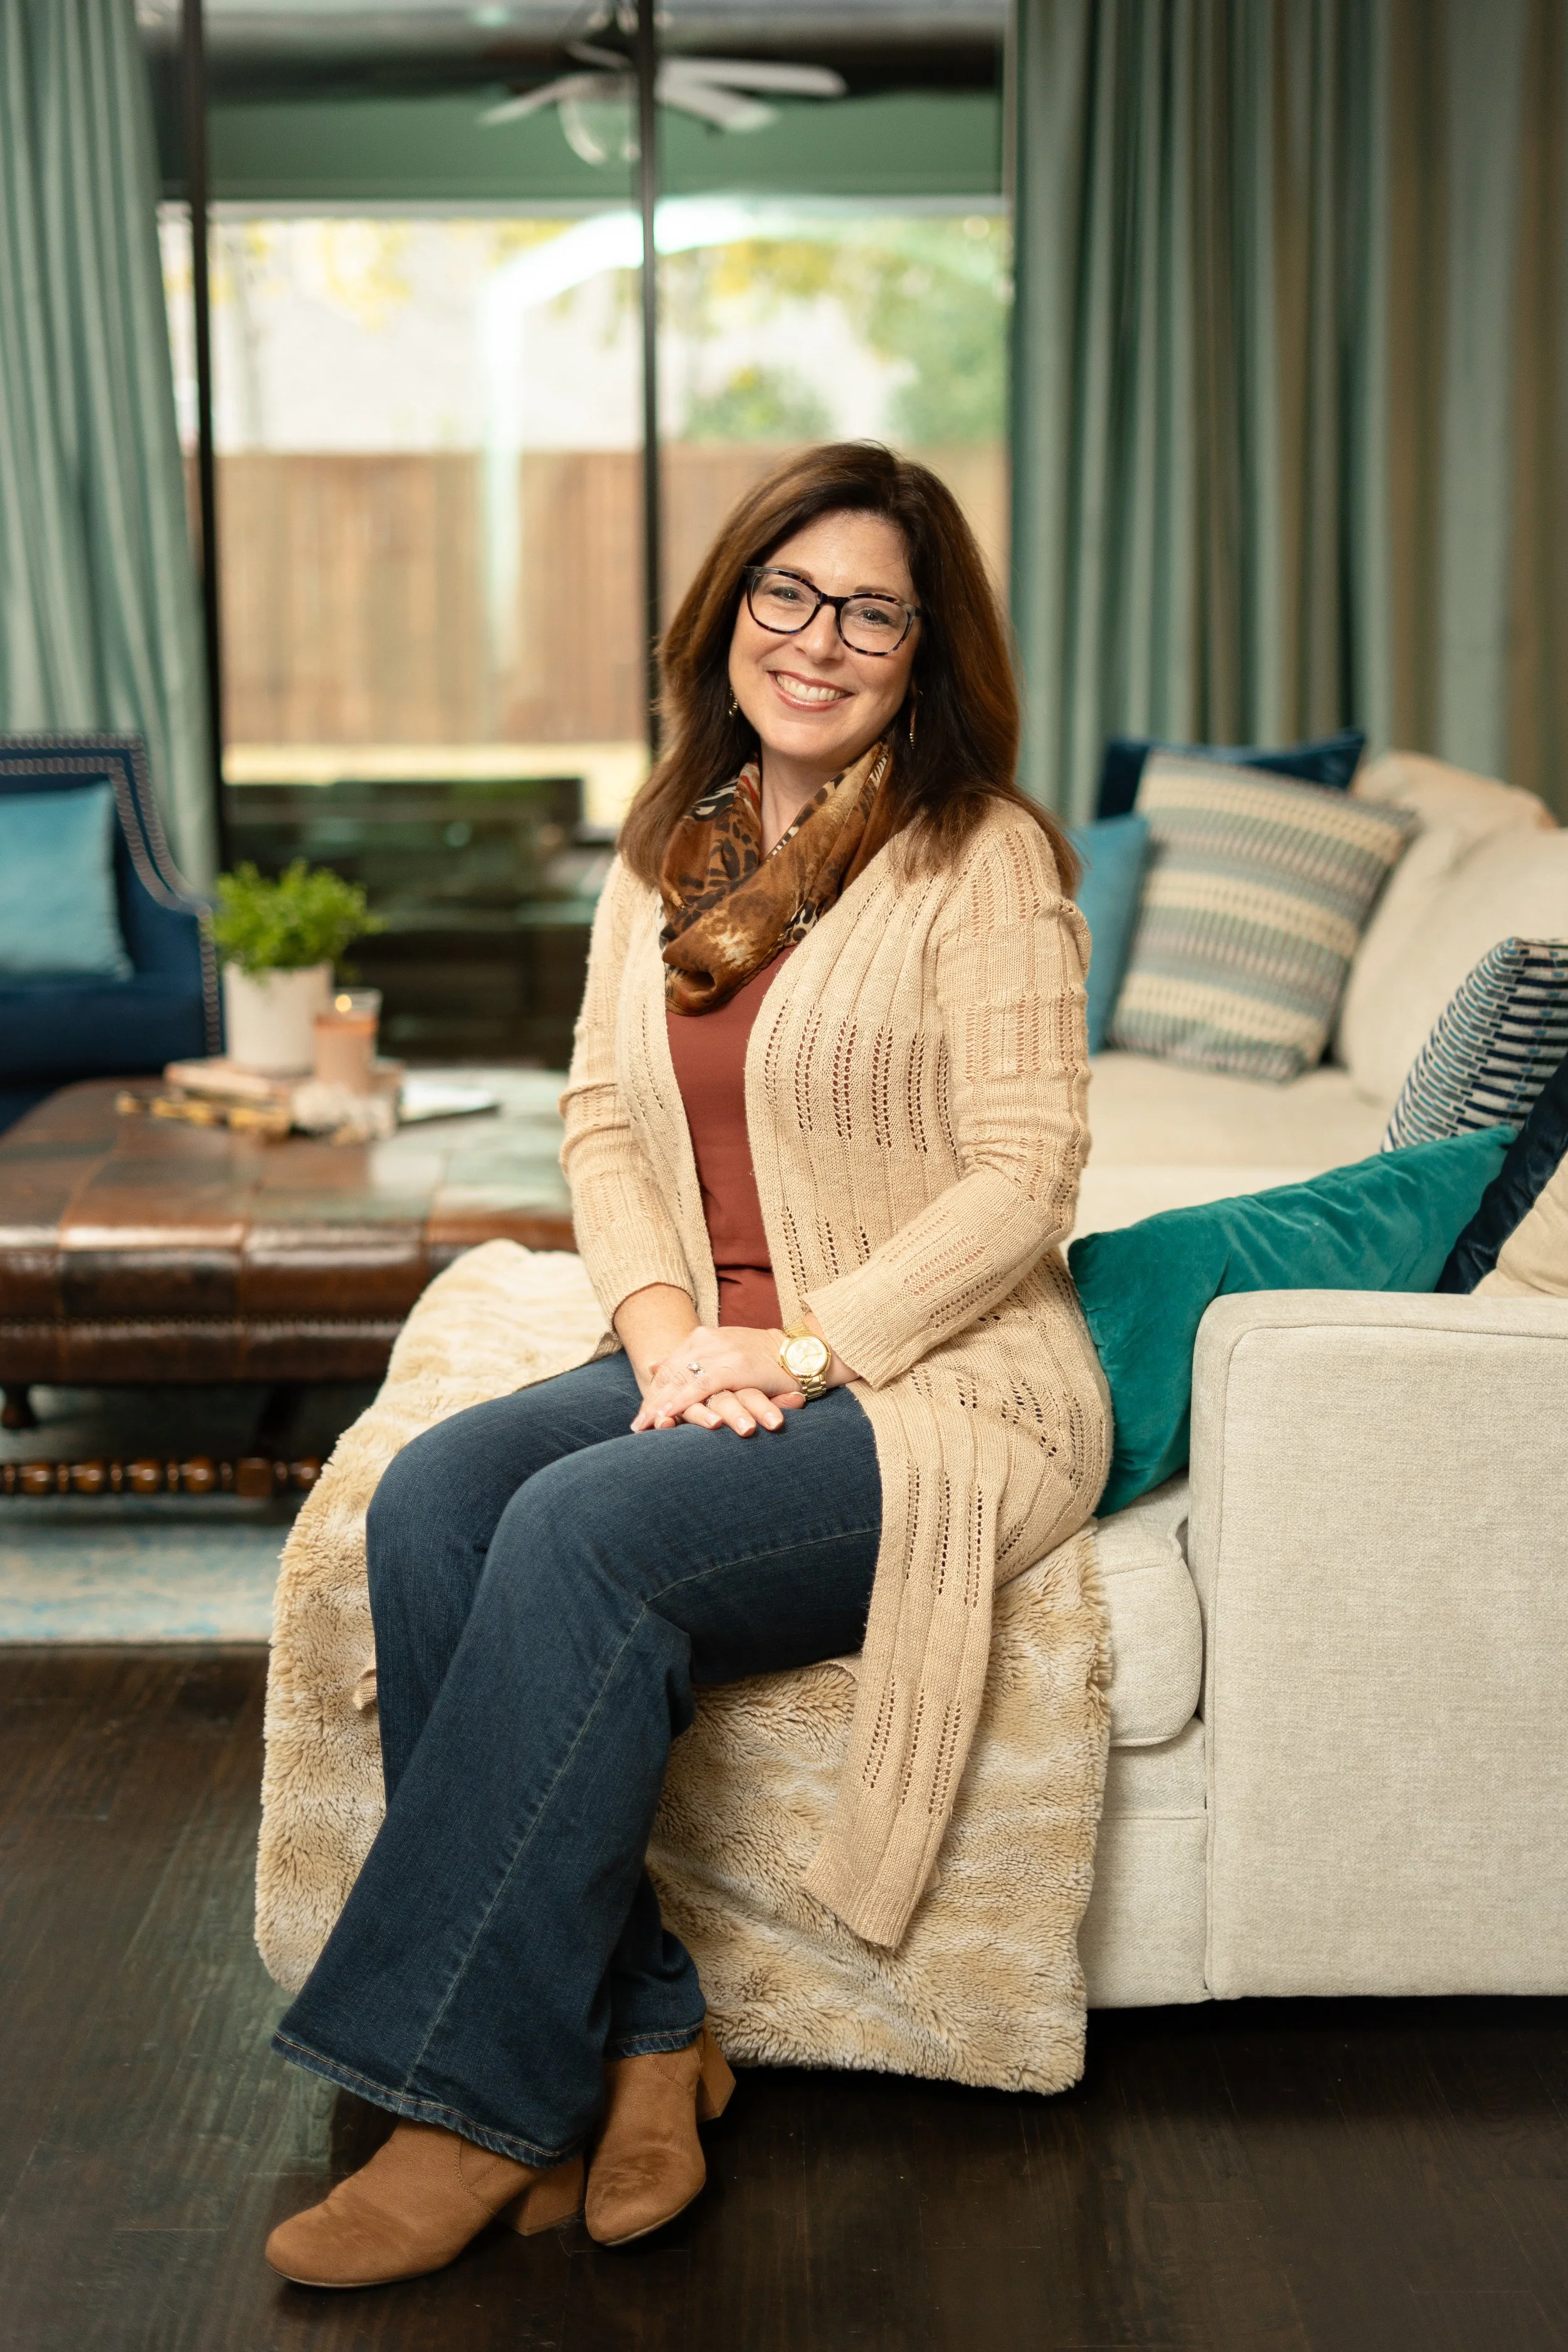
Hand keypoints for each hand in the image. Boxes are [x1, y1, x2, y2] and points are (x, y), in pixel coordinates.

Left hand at [632, 1325, 804, 1436]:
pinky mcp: (733, 1367)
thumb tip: (652, 1366)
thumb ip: (689, 1358)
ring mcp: (720, 1353)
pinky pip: (700, 1387)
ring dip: (661, 1405)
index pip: (670, 1367)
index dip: (654, 1392)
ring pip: (680, 1380)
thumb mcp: (722, 1353)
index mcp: (703, 1338)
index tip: (642, 1415)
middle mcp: (707, 1341)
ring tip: (646, 1425)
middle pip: (670, 1374)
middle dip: (653, 1402)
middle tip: (637, 1426)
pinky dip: (681, 1402)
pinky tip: (667, 1416)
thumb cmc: (763, 1359)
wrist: (801, 1352)